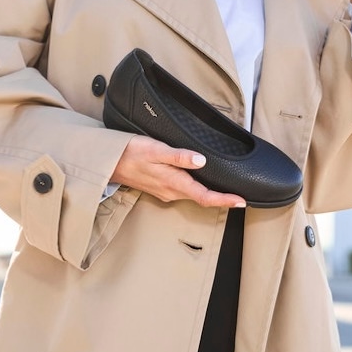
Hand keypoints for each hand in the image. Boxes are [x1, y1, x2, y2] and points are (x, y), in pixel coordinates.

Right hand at [111, 134, 246, 208]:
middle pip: (202, 198)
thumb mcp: (156, 150)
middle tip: (241, 197)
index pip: (204, 196)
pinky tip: (203, 182)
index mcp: (173, 182)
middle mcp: (171, 191)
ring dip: (211, 195)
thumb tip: (201, 160)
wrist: (110, 162)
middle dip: (222, 199)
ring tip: (227, 191)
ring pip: (193, 195)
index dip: (224, 200)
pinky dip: (198, 190)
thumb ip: (179, 156)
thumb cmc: (132, 152)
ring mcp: (166, 192)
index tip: (241, 202)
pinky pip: (184, 191)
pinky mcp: (161, 188)